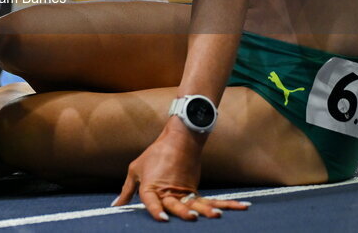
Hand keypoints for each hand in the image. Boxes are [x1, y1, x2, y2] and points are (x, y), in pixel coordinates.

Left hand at [113, 124, 250, 221]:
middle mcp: (168, 190)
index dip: (156, 210)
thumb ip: (127, 190)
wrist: (178, 139)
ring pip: (197, 203)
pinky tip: (242, 207)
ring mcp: (184, 190)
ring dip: (208, 209)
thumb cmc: (154, 155)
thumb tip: (116, 206)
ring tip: (217, 216)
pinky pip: (210, 200)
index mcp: (151, 186)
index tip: (162, 219)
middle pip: (177, 203)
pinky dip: (225, 204)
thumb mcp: (136, 170)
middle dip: (185, 212)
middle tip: (193, 218)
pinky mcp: (195, 189)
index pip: (151, 200)